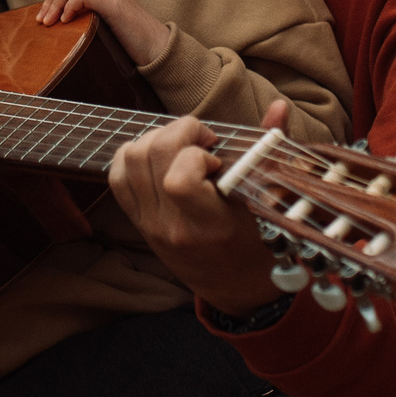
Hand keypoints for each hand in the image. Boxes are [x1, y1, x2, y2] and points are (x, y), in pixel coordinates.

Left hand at [36, 0, 170, 62]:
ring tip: (52, 22)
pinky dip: (69, 6)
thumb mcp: (103, 22)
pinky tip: (67, 21)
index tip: (45, 17)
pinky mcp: (113, 3)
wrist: (156, 47)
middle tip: (44, 21)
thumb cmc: (130, 39)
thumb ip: (86, 14)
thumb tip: (59, 21)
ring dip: (55, 2)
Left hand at [106, 108, 291, 313]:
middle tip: (203, 142)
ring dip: (156, 139)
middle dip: (178, 132)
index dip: (194, 154)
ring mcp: (151, 224)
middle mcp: (173, 226)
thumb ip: (268, 150)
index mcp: (209, 225)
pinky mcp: (139, 222)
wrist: (236, 290)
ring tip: (184, 148)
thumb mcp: (270, 205)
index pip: (178, 181)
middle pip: (150, 156)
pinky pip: (117, 176)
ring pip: (129, 160)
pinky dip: (134, 156)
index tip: (216, 158)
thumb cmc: (260, 247)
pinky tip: (162, 158)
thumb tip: (278, 106)